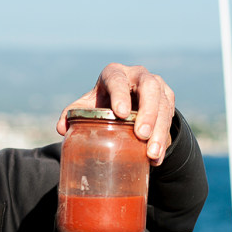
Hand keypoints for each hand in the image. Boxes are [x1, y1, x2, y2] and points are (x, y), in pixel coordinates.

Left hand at [57, 63, 175, 165]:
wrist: (126, 100)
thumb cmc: (102, 103)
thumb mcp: (88, 106)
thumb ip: (73, 114)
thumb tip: (61, 129)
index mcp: (114, 73)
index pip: (118, 79)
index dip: (120, 94)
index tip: (120, 114)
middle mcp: (138, 75)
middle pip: (149, 88)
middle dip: (148, 112)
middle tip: (142, 135)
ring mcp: (157, 85)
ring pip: (164, 104)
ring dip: (160, 130)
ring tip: (152, 154)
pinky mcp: (168, 98)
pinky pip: (170, 116)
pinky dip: (164, 138)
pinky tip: (156, 157)